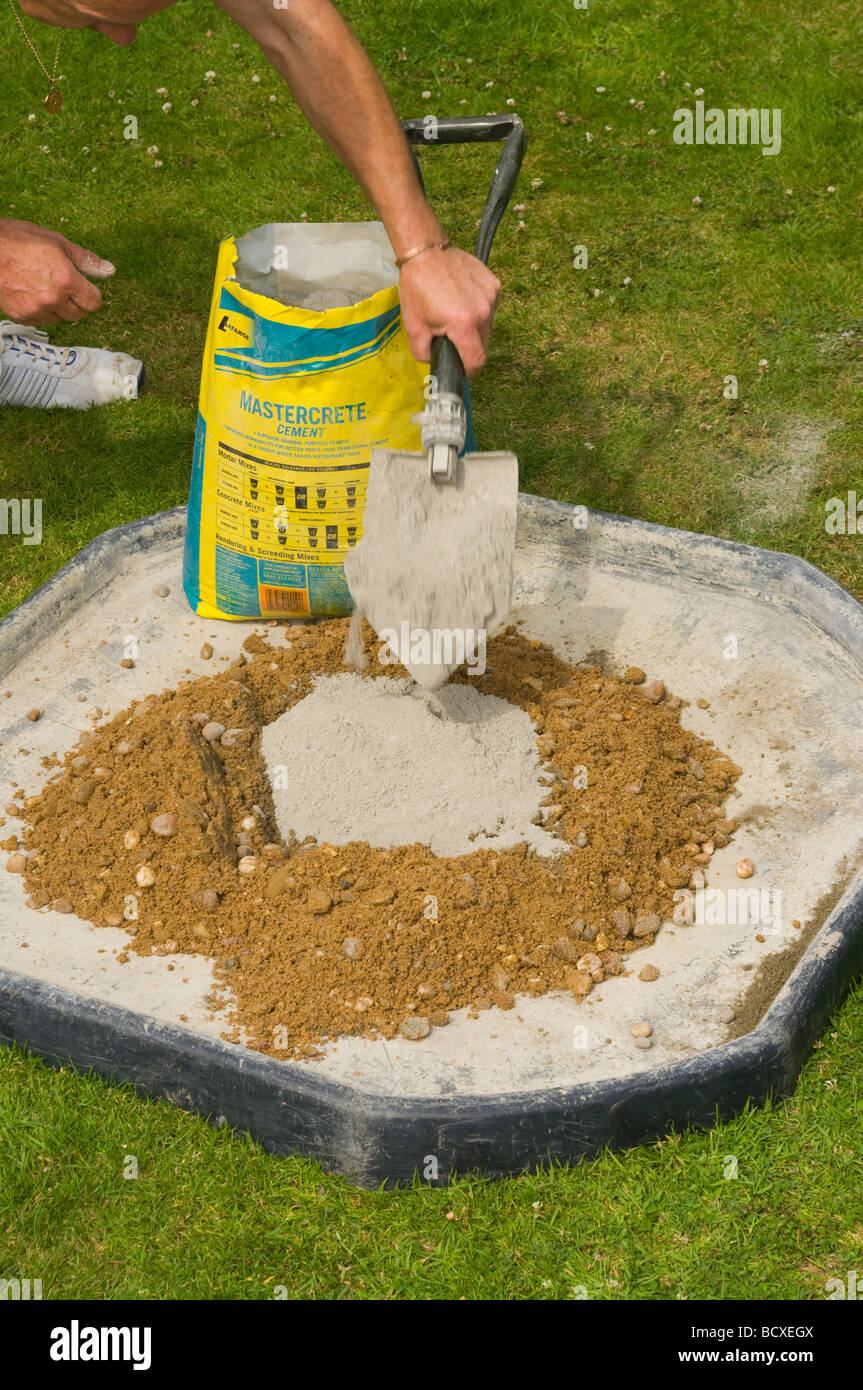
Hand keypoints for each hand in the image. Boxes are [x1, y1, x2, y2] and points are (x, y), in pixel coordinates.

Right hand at [0, 218, 114, 325]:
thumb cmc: (19, 240)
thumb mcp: (57, 242)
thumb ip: (85, 260)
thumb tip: (109, 270)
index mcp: (65, 280)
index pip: (93, 302)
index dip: (90, 294)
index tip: (84, 287)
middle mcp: (52, 299)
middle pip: (78, 314)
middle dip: (75, 301)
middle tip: (61, 284)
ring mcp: (36, 310)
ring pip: (59, 318)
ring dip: (57, 307)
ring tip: (42, 286)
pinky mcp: (21, 316)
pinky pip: (40, 320)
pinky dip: (39, 311)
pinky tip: (30, 293)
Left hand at [398, 245, 500, 377]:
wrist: (426, 252)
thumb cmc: (417, 287)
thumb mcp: (413, 327)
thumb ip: (423, 353)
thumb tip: (434, 362)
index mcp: (463, 324)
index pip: (477, 361)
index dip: (469, 371)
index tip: (462, 369)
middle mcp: (483, 311)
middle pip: (484, 345)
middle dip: (469, 349)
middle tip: (452, 339)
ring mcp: (491, 297)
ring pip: (488, 327)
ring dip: (475, 329)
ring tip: (455, 315)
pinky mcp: (494, 285)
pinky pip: (489, 309)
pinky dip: (478, 311)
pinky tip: (462, 301)